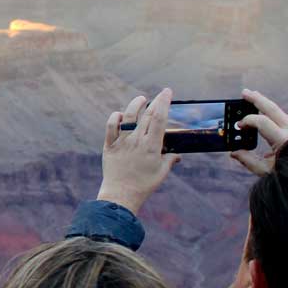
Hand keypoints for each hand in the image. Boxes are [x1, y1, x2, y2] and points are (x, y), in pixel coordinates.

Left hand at [98, 88, 179, 215]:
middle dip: (156, 101)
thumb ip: (169, 160)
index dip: (164, 102)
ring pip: (128, 116)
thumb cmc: (144, 186)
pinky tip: (120, 115)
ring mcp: (122, 142)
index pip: (160, 118)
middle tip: (161, 94)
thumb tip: (177, 155)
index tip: (167, 92)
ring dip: (135, 105)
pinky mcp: (109, 146)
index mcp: (151, 146)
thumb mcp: (161, 173)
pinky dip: (115, 118)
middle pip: (147, 115)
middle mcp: (137, 141)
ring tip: (141, 99)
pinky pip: (110, 126)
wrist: (120, 195)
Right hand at [230, 88, 287, 176]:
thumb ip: (248, 161)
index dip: (248, 121)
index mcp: (283, 140)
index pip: (262, 122)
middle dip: (257, 100)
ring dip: (264, 103)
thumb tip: (234, 153)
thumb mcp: (266, 171)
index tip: (238, 125)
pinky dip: (271, 112)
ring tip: (253, 97)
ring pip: (278, 111)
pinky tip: (264, 111)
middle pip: (272, 109)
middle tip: (244, 92)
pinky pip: (281, 117)